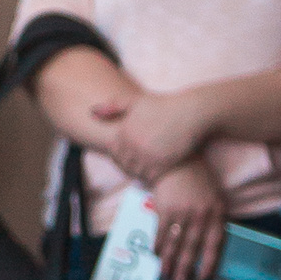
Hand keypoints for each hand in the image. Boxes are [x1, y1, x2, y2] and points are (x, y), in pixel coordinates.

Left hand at [91, 85, 215, 181]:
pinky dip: (151, 176)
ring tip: (149, 166)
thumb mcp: (135, 102)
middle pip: (124, 163)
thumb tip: (91, 112)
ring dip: (140, 171)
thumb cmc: (163, 106)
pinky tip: (158, 170)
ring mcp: (146, 155)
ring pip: (136, 172)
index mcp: (124, 131)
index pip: (114, 151)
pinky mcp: (161, 164)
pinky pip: (149, 177)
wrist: (189, 113)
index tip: (132, 153)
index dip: (121, 154)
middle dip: (130, 164)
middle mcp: (132, 144)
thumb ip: (112, 107)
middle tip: (142, 162)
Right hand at [144, 159, 227, 279]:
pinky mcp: (166, 209)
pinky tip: (155, 254)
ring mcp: (183, 213)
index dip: (208, 263)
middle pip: (192, 247)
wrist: (177, 158)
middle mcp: (201, 215)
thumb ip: (213, 216)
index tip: (202, 278)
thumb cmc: (196, 176)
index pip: (214, 243)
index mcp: (216, 212)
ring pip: (175, 243)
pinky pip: (161, 232)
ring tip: (165, 274)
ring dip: (169, 261)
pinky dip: (157, 245)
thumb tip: (209, 240)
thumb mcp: (213, 195)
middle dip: (184, 267)